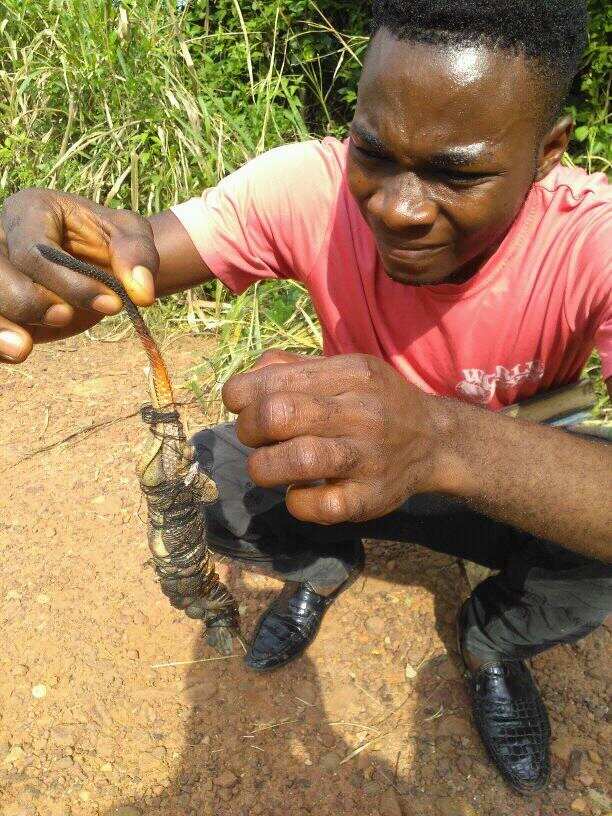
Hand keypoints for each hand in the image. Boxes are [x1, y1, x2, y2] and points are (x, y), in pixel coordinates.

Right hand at [0, 189, 158, 362]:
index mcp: (31, 210)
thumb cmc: (108, 242)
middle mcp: (2, 237)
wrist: (98, 258)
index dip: (69, 282)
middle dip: (27, 301)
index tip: (111, 304)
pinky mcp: (0, 302)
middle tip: (64, 317)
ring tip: (22, 349)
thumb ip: (137, 255)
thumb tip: (142, 293)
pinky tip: (14, 353)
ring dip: (1, 325)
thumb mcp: (129, 235)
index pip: (35, 250)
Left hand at [223, 351, 456, 523]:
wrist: (435, 441)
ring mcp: (369, 458)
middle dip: (248, 429)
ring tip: (267, 467)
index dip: (240, 395)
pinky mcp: (370, 499)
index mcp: (352, 373)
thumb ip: (295, 369)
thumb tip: (245, 382)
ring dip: (263, 467)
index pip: (273, 379)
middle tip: (254, 438)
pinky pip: (317, 506)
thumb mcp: (346, 370)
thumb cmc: (376, 402)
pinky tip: (297, 491)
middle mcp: (363, 412)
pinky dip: (294, 501)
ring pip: (298, 460)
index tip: (242, 406)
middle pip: (278, 415)